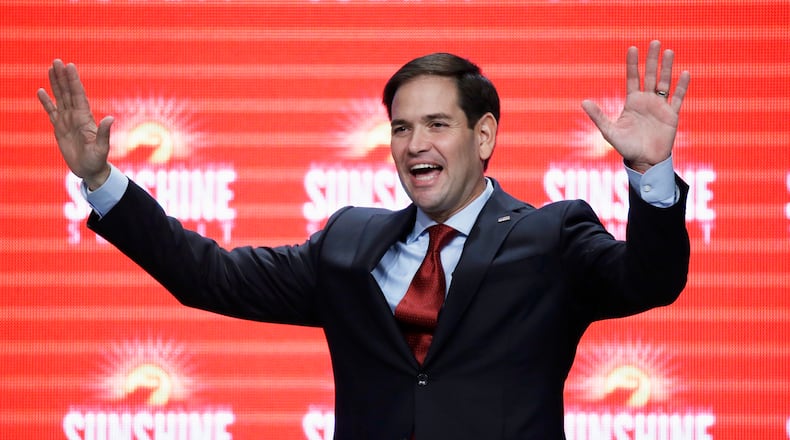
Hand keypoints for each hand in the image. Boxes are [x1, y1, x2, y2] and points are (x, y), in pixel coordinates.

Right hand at [37, 59, 113, 189]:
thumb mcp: (102, 147)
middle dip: (62, 77)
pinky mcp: (59, 128)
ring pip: (60, 98)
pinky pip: (51, 111)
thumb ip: (104, 133)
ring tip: (51, 69)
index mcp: (85, 118)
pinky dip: (46, 101)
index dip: (74, 81)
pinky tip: (41, 90)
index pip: (78, 95)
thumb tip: (110, 118)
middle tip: (57, 61)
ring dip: (55, 84)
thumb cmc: (97, 160)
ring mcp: (67, 121)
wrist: (90, 170)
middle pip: (68, 92)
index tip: (70, 66)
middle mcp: (76, 116)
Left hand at [582, 40, 689, 172]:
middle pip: (650, 75)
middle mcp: (647, 101)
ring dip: (667, 68)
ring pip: (665, 82)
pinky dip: (681, 86)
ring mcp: (660, 106)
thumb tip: (583, 102)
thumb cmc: (626, 147)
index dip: (632, 64)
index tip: (632, 48)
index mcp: (632, 102)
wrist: (644, 161)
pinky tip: (684, 73)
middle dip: (652, 59)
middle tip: (654, 42)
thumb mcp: (609, 132)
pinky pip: (677, 98)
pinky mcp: (671, 115)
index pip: (632, 78)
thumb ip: (598, 116)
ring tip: (669, 51)